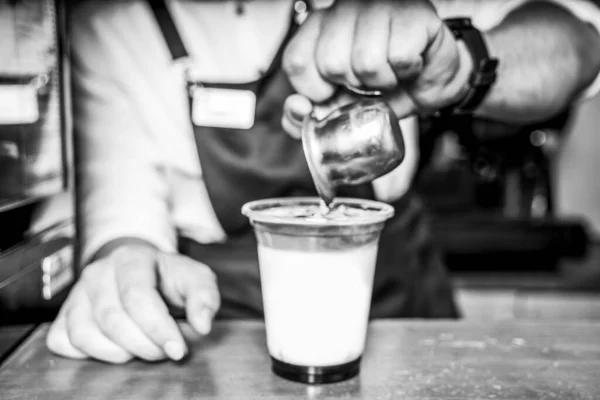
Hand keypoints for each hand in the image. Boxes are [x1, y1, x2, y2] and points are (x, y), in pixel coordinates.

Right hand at [46, 243, 219, 362]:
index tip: (177, 350)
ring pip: (83, 333)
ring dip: (116, 353)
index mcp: (131, 258)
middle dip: (142, 345)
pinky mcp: (63, 313)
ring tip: (141, 351)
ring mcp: (76, 293)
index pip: (138, 296)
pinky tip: (114, 349)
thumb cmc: (168, 277)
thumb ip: (204, 296)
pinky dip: (87, 354)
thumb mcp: (194, 278)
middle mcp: (97, 272)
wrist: (140, 270)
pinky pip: (61, 341)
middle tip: (163, 353)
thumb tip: (203, 325)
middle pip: (112, 319)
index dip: (157, 328)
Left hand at [281, 0, 474, 133]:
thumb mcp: (339, 109)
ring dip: (382, 82)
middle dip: (353, 87)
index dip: (314, 90)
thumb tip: (298, 108)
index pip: (297, 61)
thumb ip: (306, 119)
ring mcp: (379, 9)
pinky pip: (399, 58)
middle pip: (331, 63)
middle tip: (368, 83)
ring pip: (365, 61)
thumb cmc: (382, 91)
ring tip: (389, 75)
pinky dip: (406, 74)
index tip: (332, 94)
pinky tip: (408, 66)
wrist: (429, 84)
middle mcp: (345, 11)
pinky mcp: (413, 15)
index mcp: (318, 29)